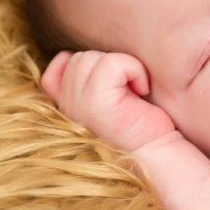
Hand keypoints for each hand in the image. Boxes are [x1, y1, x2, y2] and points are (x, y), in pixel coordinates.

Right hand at [40, 50, 174, 152]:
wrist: (158, 154)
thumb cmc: (140, 127)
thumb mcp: (110, 101)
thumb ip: (92, 82)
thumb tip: (77, 55)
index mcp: (66, 109)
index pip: (51, 76)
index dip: (76, 68)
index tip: (109, 83)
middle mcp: (67, 108)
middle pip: (79, 59)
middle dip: (110, 67)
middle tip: (128, 92)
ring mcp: (78, 105)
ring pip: (92, 58)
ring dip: (123, 67)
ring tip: (135, 92)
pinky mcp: (97, 103)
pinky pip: (112, 63)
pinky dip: (134, 69)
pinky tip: (142, 91)